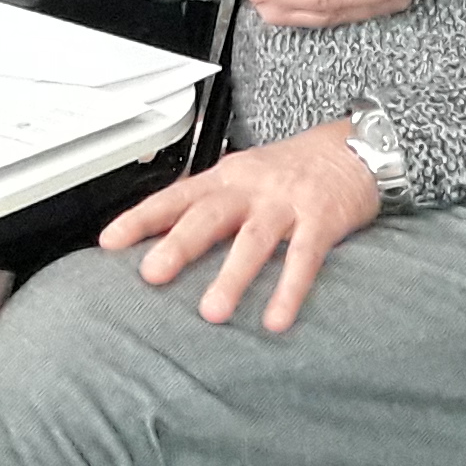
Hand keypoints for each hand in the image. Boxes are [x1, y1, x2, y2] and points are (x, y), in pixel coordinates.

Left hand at [100, 124, 382, 332]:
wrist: (355, 146)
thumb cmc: (292, 169)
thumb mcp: (244, 176)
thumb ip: (210, 205)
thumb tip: (163, 240)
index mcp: (226, 178)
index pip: (176, 197)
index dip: (142, 218)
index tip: (110, 243)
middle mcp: (251, 189)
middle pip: (209, 215)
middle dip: (179, 245)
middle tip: (151, 275)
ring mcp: (286, 204)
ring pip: (254, 240)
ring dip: (232, 276)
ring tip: (212, 313)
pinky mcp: (322, 220)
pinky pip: (304, 258)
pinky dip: (289, 289)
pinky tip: (275, 319)